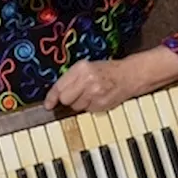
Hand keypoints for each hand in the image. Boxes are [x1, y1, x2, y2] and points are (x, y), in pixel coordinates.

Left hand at [43, 47, 177, 113]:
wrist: (129, 75)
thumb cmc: (106, 70)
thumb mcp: (86, 67)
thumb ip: (71, 77)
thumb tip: (56, 93)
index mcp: (81, 69)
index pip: (60, 86)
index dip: (51, 97)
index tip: (48, 104)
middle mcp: (87, 81)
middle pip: (66, 99)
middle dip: (67, 100)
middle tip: (75, 94)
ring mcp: (95, 94)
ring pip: (76, 107)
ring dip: (79, 103)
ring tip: (88, 94)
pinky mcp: (102, 104)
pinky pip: (87, 110)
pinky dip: (89, 107)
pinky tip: (96, 98)